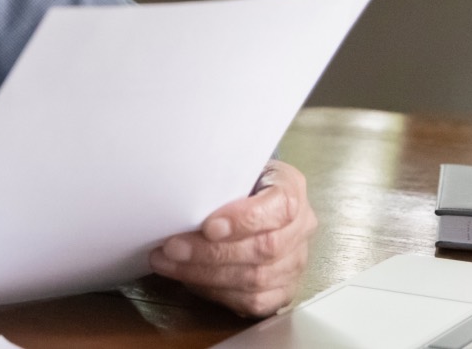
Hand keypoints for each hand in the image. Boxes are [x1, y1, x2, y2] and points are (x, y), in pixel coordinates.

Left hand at [148, 161, 316, 317]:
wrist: (250, 200)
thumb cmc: (237, 183)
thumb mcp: (232, 168)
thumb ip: (219, 179)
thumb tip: (181, 196)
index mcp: (292, 188)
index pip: (281, 206)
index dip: (245, 220)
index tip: (208, 226)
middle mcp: (301, 227)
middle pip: (265, 248)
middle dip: (212, 251)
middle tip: (173, 247)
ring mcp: (295, 262)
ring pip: (256, 279)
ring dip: (205, 274)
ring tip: (170, 263)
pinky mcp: (284, 290)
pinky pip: (253, 302)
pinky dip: (217, 293)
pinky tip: (191, 279)